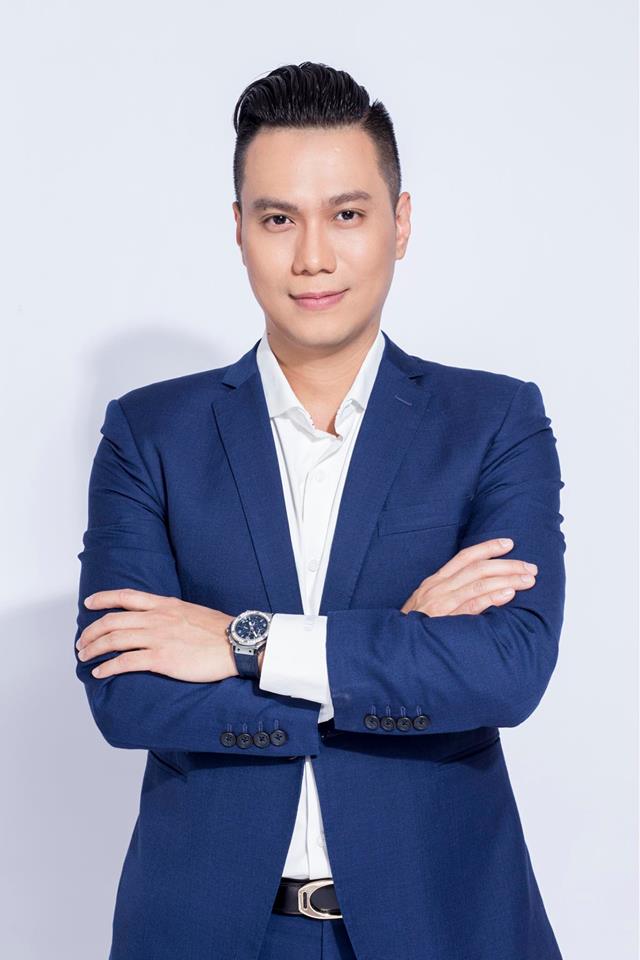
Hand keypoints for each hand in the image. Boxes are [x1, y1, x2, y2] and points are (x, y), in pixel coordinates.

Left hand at [76, 588, 237, 681]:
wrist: (237, 643)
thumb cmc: (219, 631)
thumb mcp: (191, 612)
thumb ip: (171, 614)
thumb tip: (160, 620)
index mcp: (165, 605)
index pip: (126, 596)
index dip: (103, 599)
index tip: (89, 603)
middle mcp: (157, 618)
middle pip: (113, 620)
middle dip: (91, 631)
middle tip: (82, 642)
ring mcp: (158, 638)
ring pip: (114, 640)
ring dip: (94, 649)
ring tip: (85, 657)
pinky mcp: (162, 658)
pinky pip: (126, 662)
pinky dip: (108, 667)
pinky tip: (101, 673)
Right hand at [400, 538, 537, 615]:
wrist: (396, 647)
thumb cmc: (415, 627)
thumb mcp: (428, 603)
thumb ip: (450, 593)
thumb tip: (479, 588)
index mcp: (436, 581)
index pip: (465, 557)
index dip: (488, 547)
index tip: (509, 543)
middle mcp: (439, 588)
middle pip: (478, 568)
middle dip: (507, 565)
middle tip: (530, 567)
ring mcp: (442, 603)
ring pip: (479, 583)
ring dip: (507, 579)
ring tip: (528, 579)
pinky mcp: (445, 620)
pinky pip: (472, 605)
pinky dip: (491, 598)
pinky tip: (508, 594)